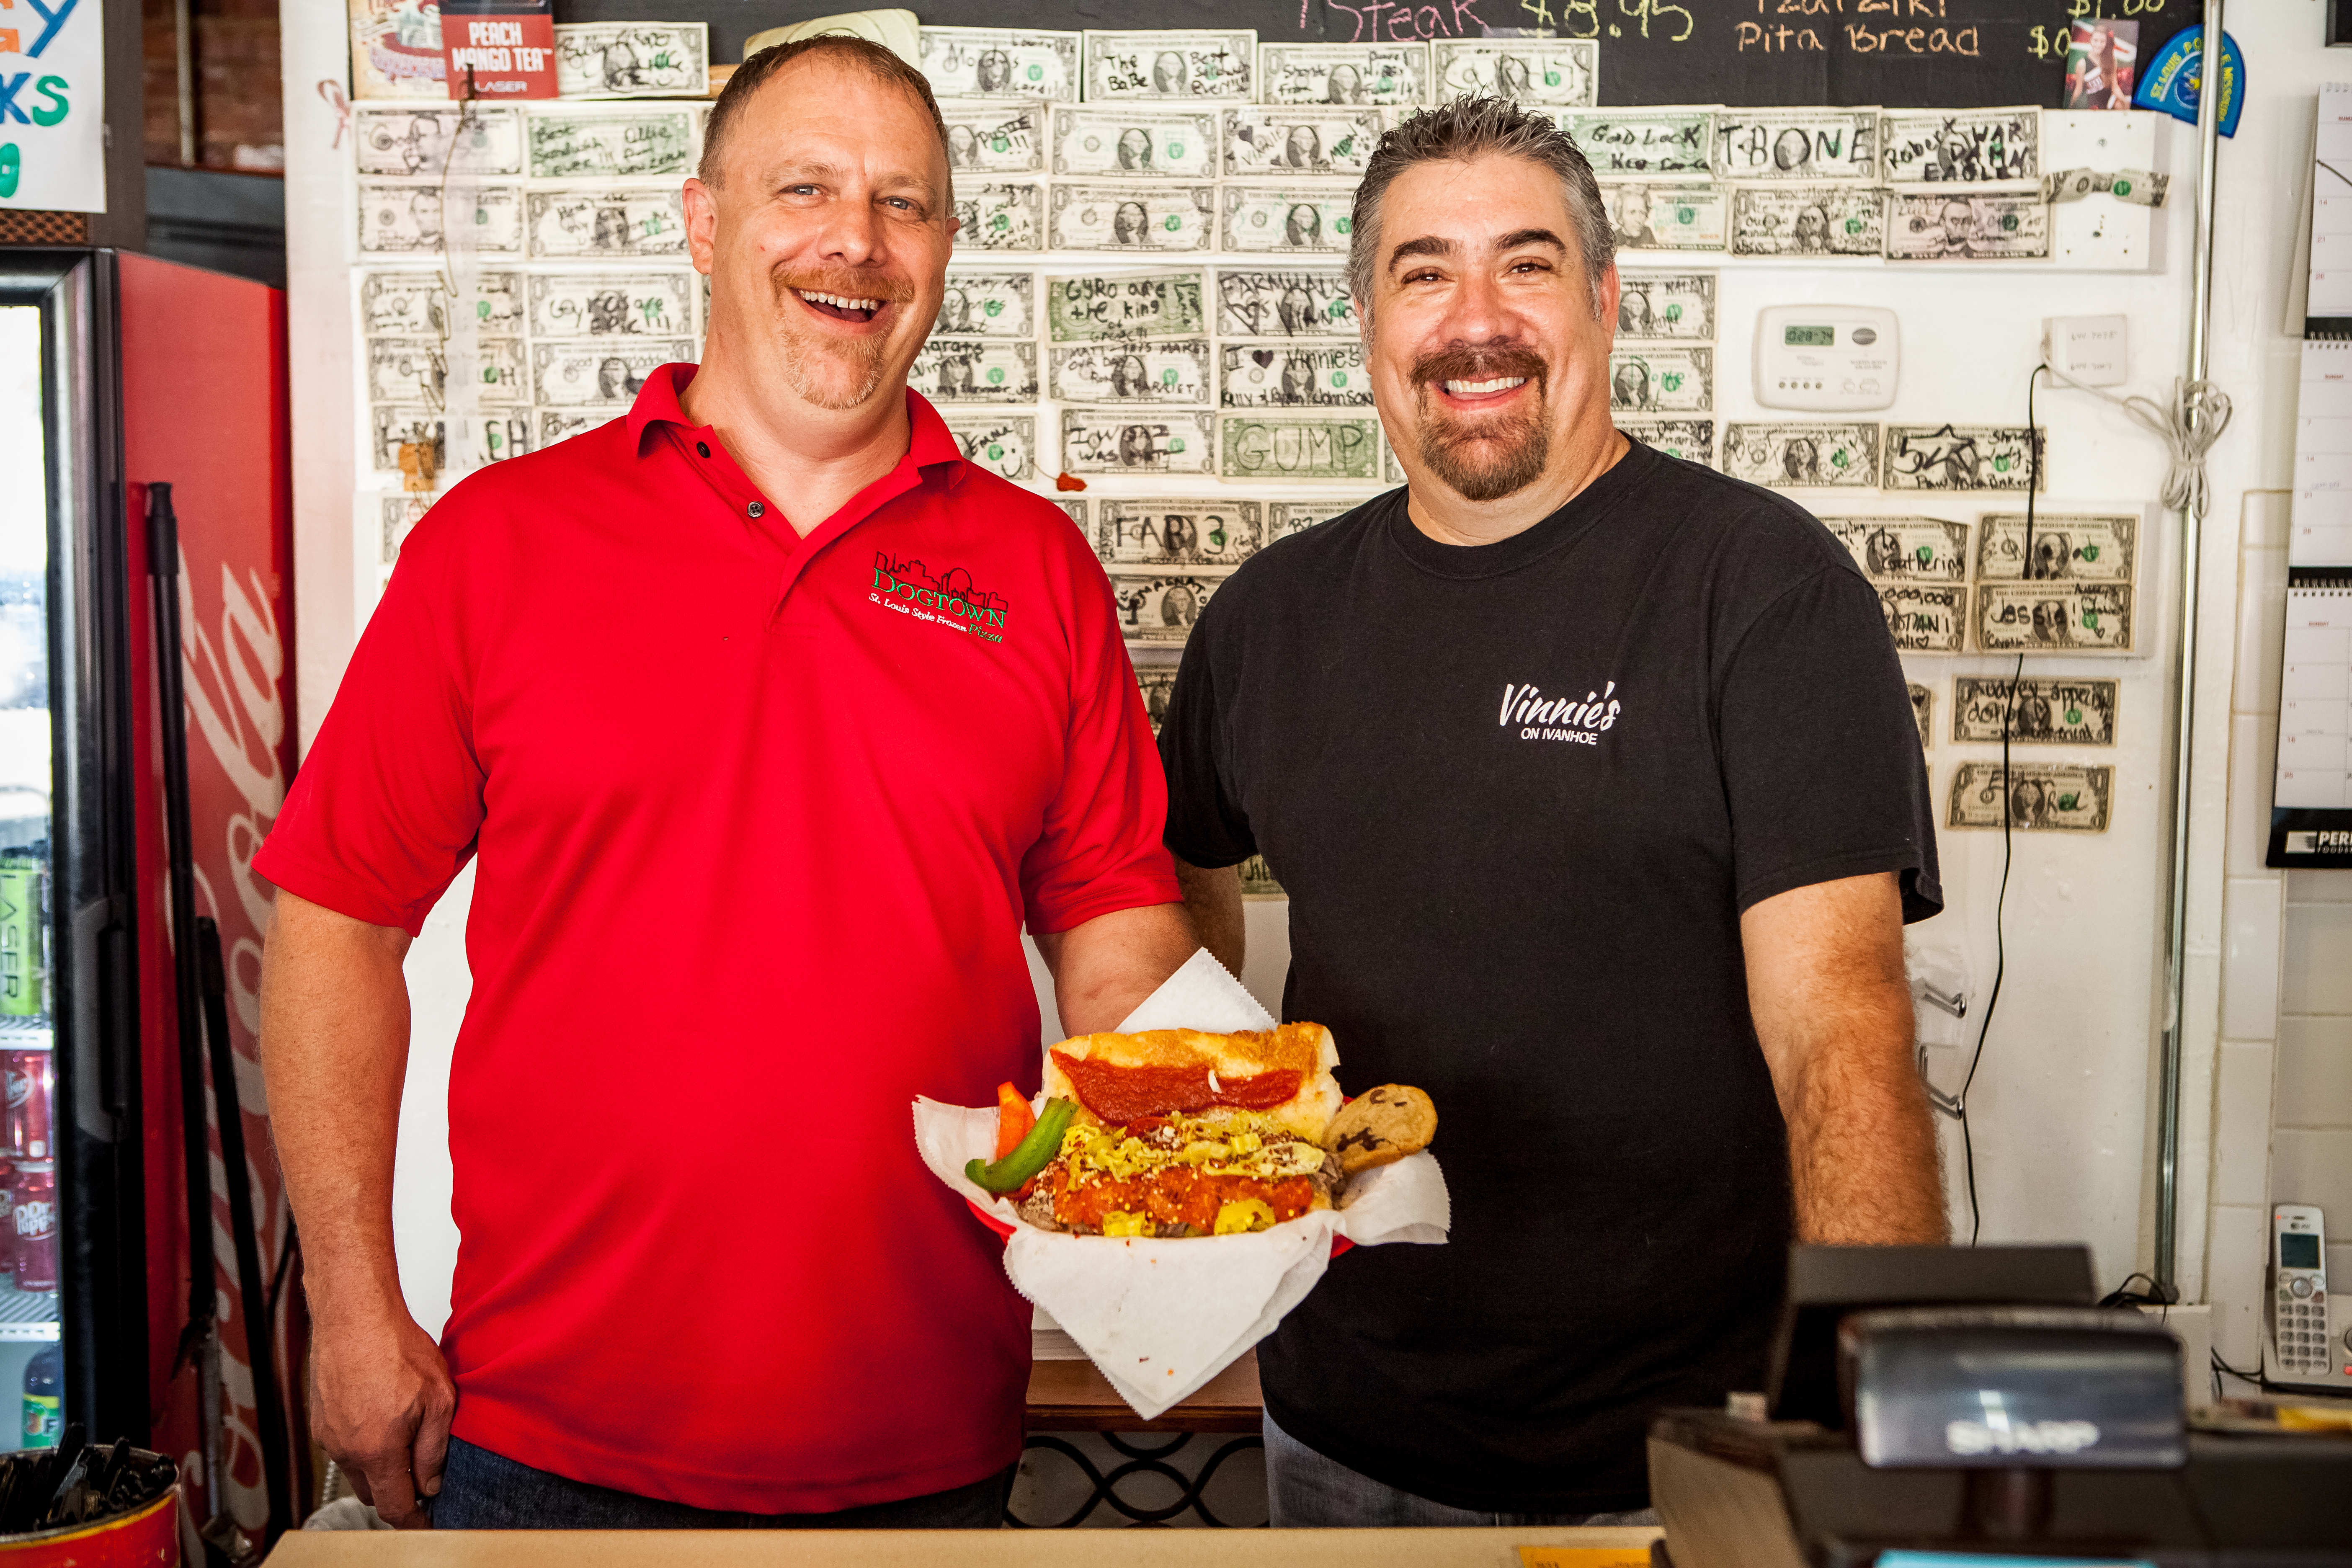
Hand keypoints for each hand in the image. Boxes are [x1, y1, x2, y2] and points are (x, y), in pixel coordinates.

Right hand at [308, 1304, 455, 1528]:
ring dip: (380, 1462)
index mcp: (376, 1450)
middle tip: (423, 1469)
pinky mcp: (319, 1420)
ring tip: (404, 1428)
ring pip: (358, 1468)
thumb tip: (431, 1484)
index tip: (426, 1522)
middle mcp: (345, 1449)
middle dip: (398, 1488)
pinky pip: (344, 1446)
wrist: (354, 1315)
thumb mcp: (438, 1399)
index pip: (393, 1506)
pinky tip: (382, 1413)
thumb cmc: (395, 1347)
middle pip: (373, 1491)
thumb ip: (435, 1449)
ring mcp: (327, 1435)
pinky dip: (364, 1442)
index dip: (413, 1519)